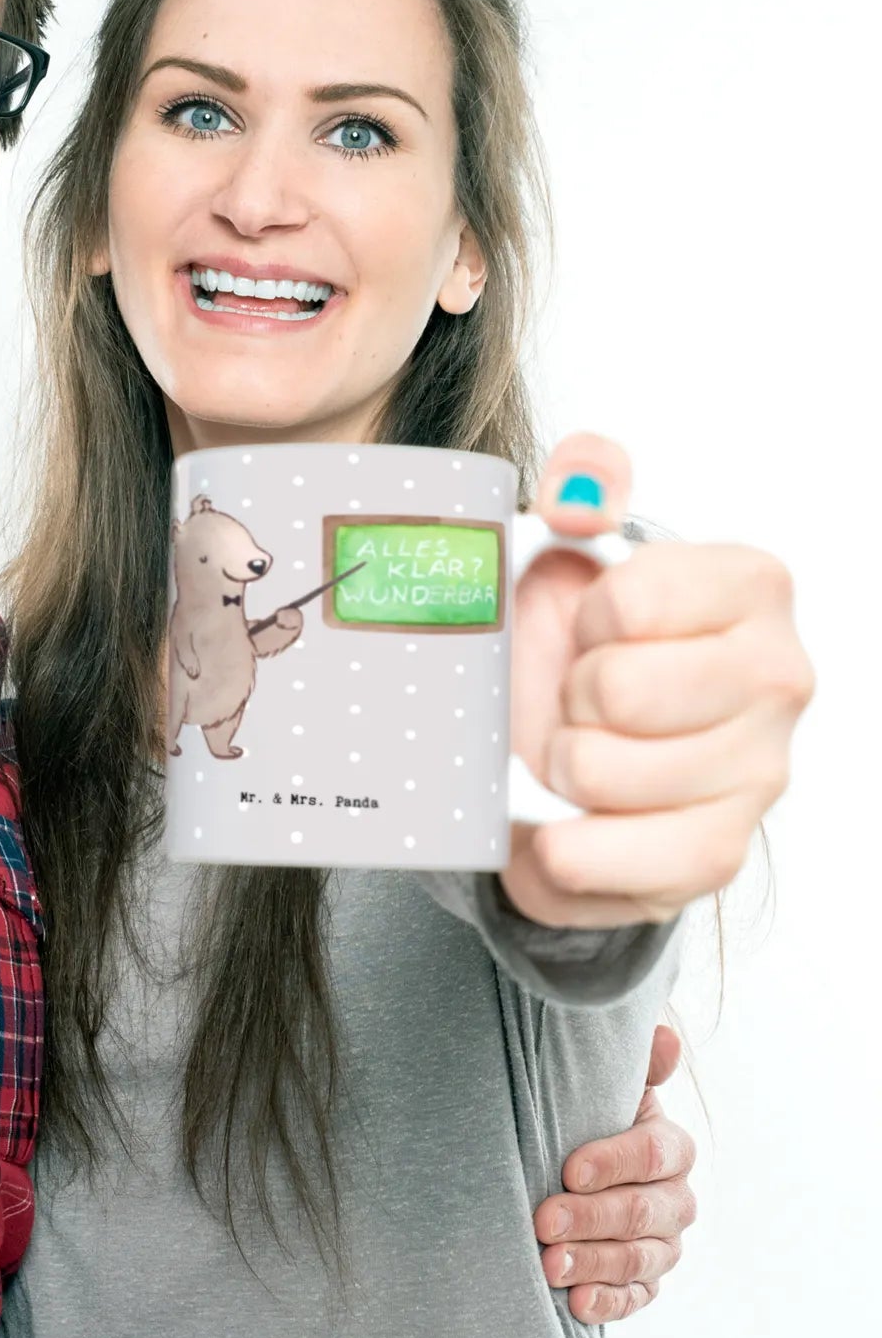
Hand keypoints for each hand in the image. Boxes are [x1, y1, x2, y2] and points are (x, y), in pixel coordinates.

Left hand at [501, 433, 812, 926]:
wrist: (568, 746)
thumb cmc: (577, 643)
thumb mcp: (569, 548)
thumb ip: (583, 487)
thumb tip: (584, 478)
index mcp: (751, 588)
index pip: (631, 601)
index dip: (583, 618)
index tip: (592, 626)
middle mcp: (778, 678)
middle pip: (618, 691)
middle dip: (569, 696)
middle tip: (579, 697)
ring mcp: (758, 772)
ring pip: (601, 772)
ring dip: (558, 765)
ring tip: (574, 750)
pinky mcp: (718, 854)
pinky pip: (617, 859)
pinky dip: (565, 846)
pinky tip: (566, 821)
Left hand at [535, 1025, 697, 1322]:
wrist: (570, 1167)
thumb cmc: (584, 1118)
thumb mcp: (602, 1088)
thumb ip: (634, 1065)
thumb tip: (664, 1036)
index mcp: (670, 1147)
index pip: (653, 1155)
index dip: (613, 1162)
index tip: (568, 1169)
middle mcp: (677, 1199)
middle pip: (644, 1212)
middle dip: (592, 1218)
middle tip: (543, 1221)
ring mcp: (664, 1244)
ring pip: (640, 1259)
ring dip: (593, 1263)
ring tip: (548, 1265)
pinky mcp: (647, 1282)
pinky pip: (637, 1298)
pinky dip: (607, 1302)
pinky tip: (576, 1303)